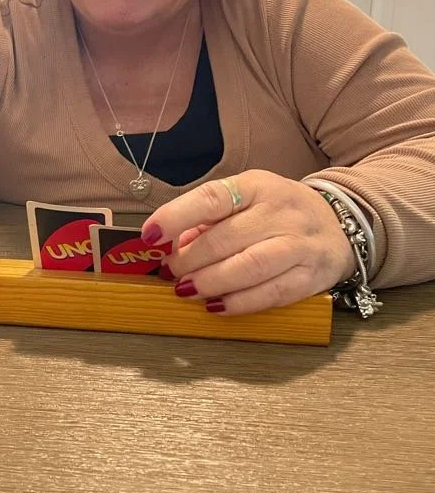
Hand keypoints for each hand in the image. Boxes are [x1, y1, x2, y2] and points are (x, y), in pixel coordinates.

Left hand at [142, 170, 354, 313]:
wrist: (341, 224)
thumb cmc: (277, 214)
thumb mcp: (245, 201)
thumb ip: (207, 221)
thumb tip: (170, 247)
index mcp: (256, 186)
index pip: (212, 198)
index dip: (177, 216)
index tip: (151, 235)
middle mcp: (280, 212)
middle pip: (227, 237)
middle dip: (190, 259)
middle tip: (171, 272)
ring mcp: (299, 244)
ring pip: (250, 266)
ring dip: (212, 282)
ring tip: (188, 291)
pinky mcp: (311, 276)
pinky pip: (272, 293)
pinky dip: (240, 303)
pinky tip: (217, 306)